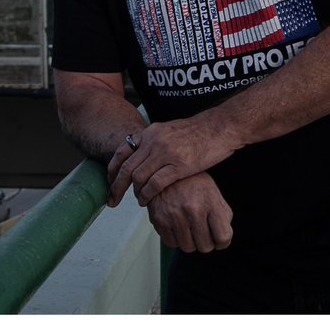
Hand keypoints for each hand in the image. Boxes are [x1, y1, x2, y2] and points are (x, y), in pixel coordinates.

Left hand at [107, 119, 235, 207]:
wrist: (220, 127)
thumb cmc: (198, 132)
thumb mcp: (169, 130)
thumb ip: (154, 140)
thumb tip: (143, 152)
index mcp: (150, 132)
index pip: (122, 151)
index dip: (112, 169)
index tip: (110, 181)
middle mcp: (153, 141)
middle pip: (126, 168)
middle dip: (116, 186)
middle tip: (111, 200)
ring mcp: (165, 153)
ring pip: (138, 177)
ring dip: (134, 193)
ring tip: (137, 201)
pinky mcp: (179, 166)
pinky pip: (155, 184)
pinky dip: (147, 195)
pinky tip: (146, 202)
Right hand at [146, 172, 232, 252]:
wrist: (165, 169)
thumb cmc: (193, 182)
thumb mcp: (214, 193)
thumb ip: (223, 215)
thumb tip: (223, 239)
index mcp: (210, 203)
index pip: (223, 238)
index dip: (222, 242)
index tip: (218, 238)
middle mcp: (192, 210)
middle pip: (205, 247)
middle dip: (206, 242)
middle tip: (202, 232)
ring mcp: (174, 216)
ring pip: (188, 248)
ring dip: (190, 242)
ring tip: (189, 228)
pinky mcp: (159, 220)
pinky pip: (171, 243)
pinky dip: (175, 239)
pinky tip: (177, 226)